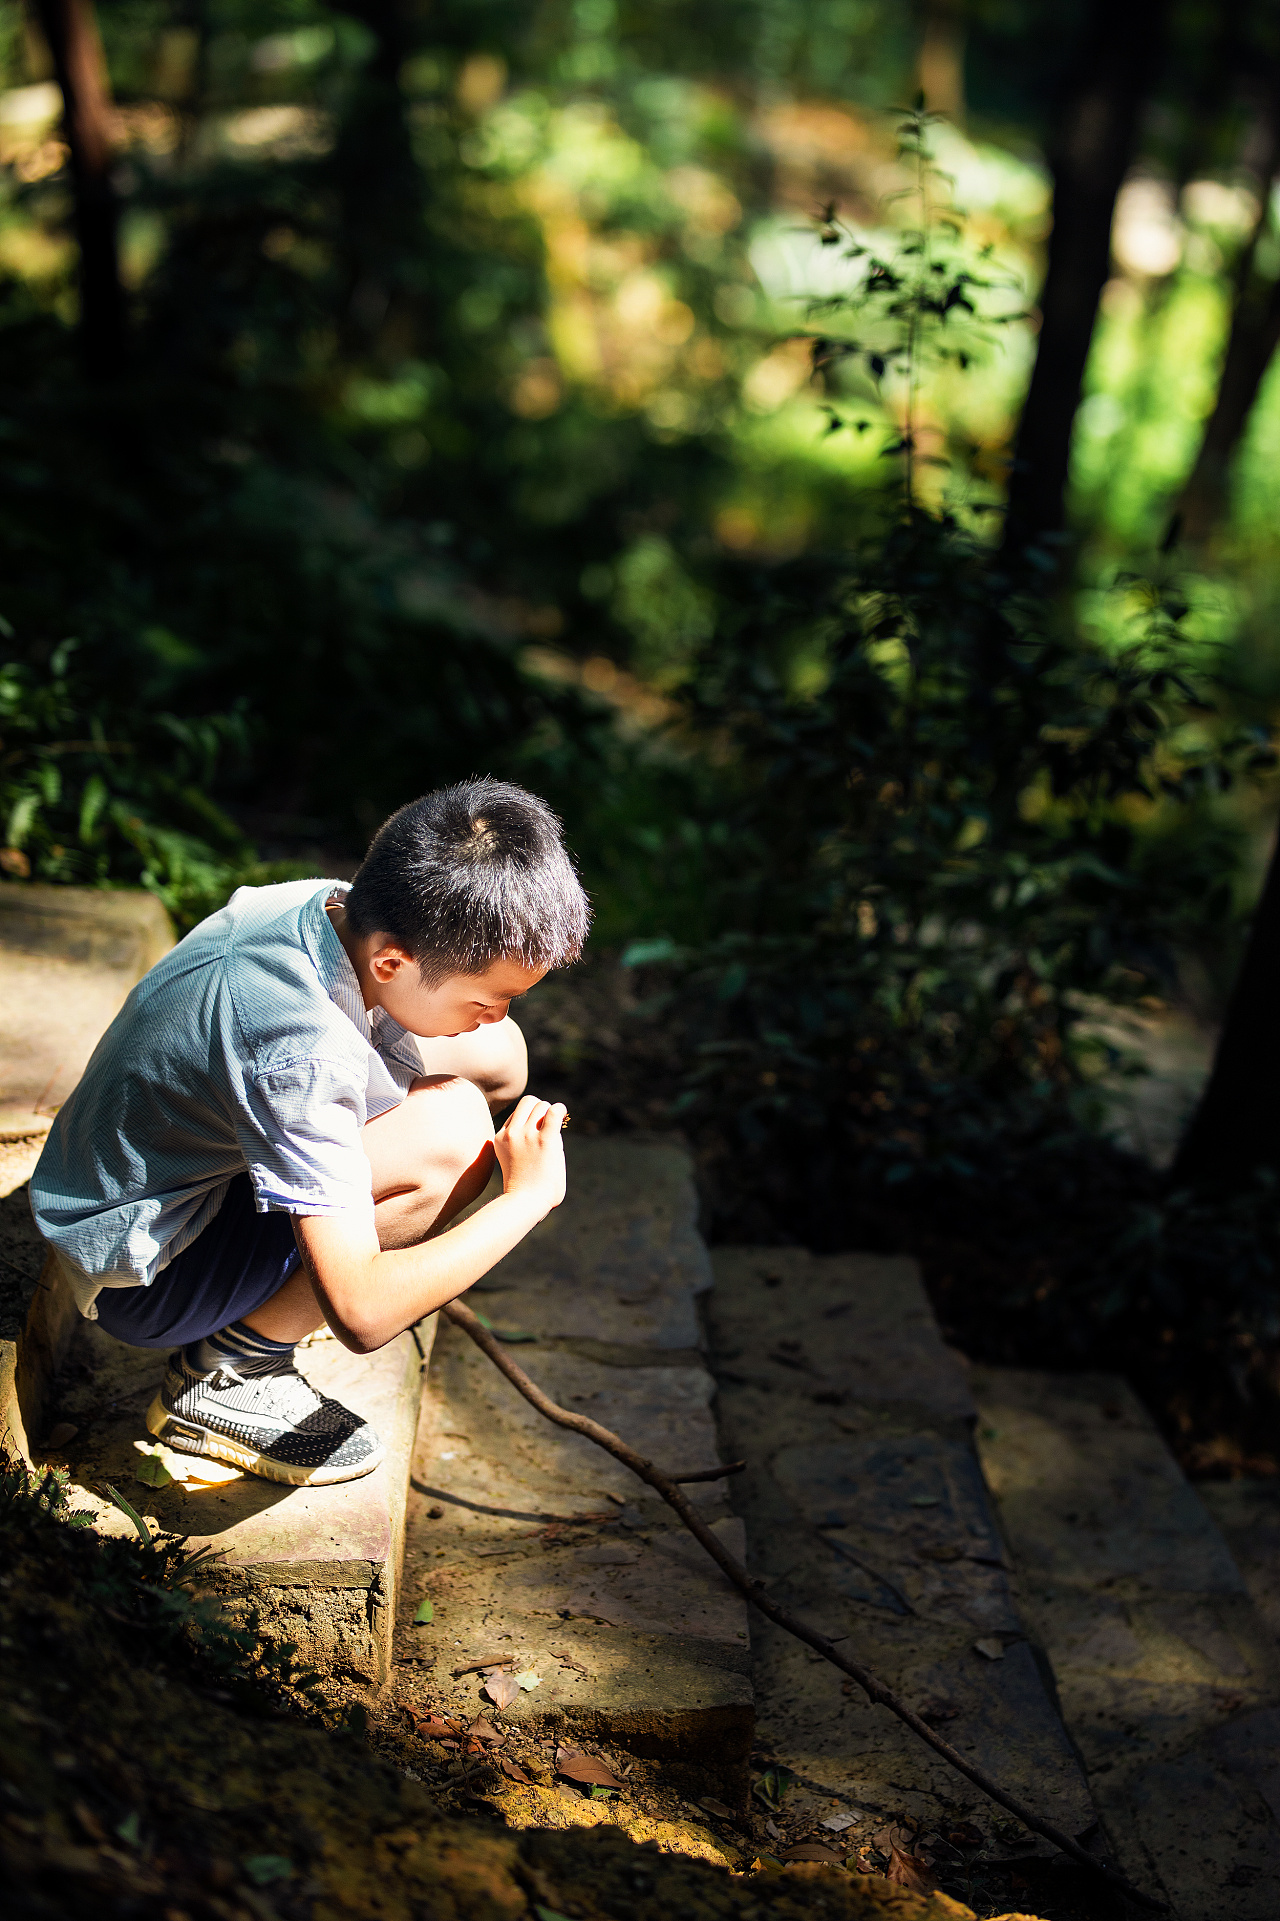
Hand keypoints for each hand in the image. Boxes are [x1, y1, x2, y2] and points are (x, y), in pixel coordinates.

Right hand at [494, 1094, 567, 1217]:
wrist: (525, 1203)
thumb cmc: (523, 1189)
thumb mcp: (510, 1159)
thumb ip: (518, 1143)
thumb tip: (540, 1127)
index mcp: (500, 1138)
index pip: (517, 1113)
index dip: (531, 1120)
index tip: (539, 1133)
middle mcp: (512, 1133)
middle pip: (529, 1102)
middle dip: (542, 1110)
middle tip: (549, 1128)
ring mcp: (527, 1135)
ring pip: (542, 1105)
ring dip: (552, 1114)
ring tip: (556, 1129)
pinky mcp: (545, 1140)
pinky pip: (555, 1111)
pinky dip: (561, 1110)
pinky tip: (563, 1117)